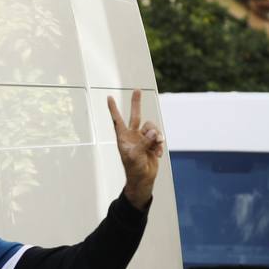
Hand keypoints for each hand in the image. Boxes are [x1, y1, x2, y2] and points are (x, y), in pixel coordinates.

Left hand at [107, 90, 164, 209]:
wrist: (143, 179)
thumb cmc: (134, 169)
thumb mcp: (136, 155)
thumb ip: (144, 142)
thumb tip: (154, 132)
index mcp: (123, 137)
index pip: (117, 120)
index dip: (113, 109)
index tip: (109, 97)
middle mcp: (133, 135)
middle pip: (135, 115)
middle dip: (136, 103)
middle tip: (136, 89)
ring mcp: (143, 138)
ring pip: (152, 127)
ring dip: (156, 136)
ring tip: (156, 147)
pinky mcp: (152, 143)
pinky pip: (159, 137)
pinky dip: (159, 145)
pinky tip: (158, 154)